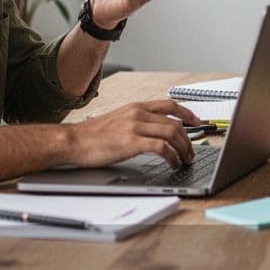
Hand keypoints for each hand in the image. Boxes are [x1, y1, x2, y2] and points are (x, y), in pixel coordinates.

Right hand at [67, 99, 200, 167]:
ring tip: (185, 159)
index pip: (169, 105)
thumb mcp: (118, 120)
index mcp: (136, 107)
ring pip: (172, 133)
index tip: (197, 122)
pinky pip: (162, 148)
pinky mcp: (132, 141)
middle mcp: (138, 113)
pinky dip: (172, 156)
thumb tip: (153, 132)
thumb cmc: (91, 135)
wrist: (72, 141)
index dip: (187, 113)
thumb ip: (135, 121)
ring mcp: (135, 126)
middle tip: (192, 151)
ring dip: (184, 148)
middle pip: (175, 122)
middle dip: (189, 138)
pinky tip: (172, 163)